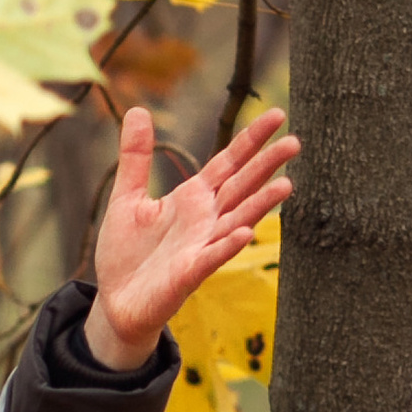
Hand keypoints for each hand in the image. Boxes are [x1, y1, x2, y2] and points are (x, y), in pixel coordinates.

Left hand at [84, 102, 297, 367]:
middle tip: (296, 141)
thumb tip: (138, 110)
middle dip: (266, 165)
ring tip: (287, 184)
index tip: (278, 115)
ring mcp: (201, 246)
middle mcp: (205, 220)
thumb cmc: (126, 252)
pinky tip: (246, 233)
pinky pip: (212, 257)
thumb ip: (136, 157)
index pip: (229, 162)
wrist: (115, 301)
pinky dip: (228, 246)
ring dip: (261, 204)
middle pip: (242, 186)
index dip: (251, 140)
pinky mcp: (188, 273)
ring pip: (238, 220)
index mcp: (192, 198)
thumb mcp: (127, 197)